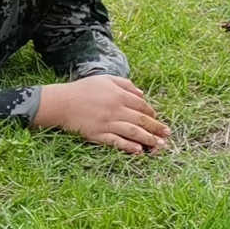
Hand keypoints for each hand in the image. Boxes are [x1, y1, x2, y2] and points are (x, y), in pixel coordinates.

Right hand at [32, 76, 168, 153]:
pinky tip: (138, 151)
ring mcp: (107, 123)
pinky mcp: (98, 135)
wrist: (62, 103)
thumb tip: (142, 94)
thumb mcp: (106, 79)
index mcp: (119, 95)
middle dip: (156, 128)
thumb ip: (125, 84)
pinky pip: (116, 142)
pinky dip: (128, 147)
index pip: (142, 105)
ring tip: (159, 145)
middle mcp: (116, 109)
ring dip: (148, 139)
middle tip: (167, 134)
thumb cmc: (84, 89)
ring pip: (133, 132)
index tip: (157, 118)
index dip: (152, 113)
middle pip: (141, 120)